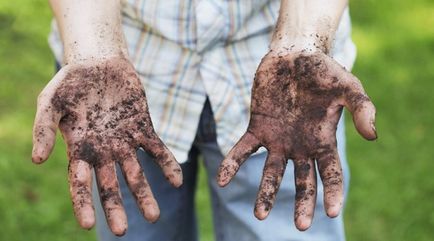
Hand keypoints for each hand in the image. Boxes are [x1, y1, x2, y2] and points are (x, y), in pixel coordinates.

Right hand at [32, 57, 182, 235]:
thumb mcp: (50, 101)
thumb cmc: (71, 82)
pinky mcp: (143, 128)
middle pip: (110, 185)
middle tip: (123, 231)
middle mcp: (104, 151)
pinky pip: (156, 150)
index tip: (87, 224)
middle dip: (116, 207)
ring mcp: (125, 141)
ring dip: (145, 194)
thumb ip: (43, 128)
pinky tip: (177, 180)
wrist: (99, 63)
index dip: (83, 203)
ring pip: (136, 173)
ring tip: (154, 216)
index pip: (80, 183)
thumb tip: (36, 159)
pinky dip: (166, 164)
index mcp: (80, 149)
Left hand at [217, 50, 375, 229]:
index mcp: (323, 141)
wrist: (294, 54)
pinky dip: (232, 164)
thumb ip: (363, 109)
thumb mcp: (349, 87)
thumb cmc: (324, 70)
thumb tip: (372, 136)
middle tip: (300, 226)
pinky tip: (221, 180)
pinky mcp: (257, 128)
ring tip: (260, 215)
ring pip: (272, 172)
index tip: (332, 211)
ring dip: (265, 193)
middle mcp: (300, 146)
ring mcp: (278, 140)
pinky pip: (243, 151)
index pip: (330, 173)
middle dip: (302, 202)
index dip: (333, 193)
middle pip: (302, 181)